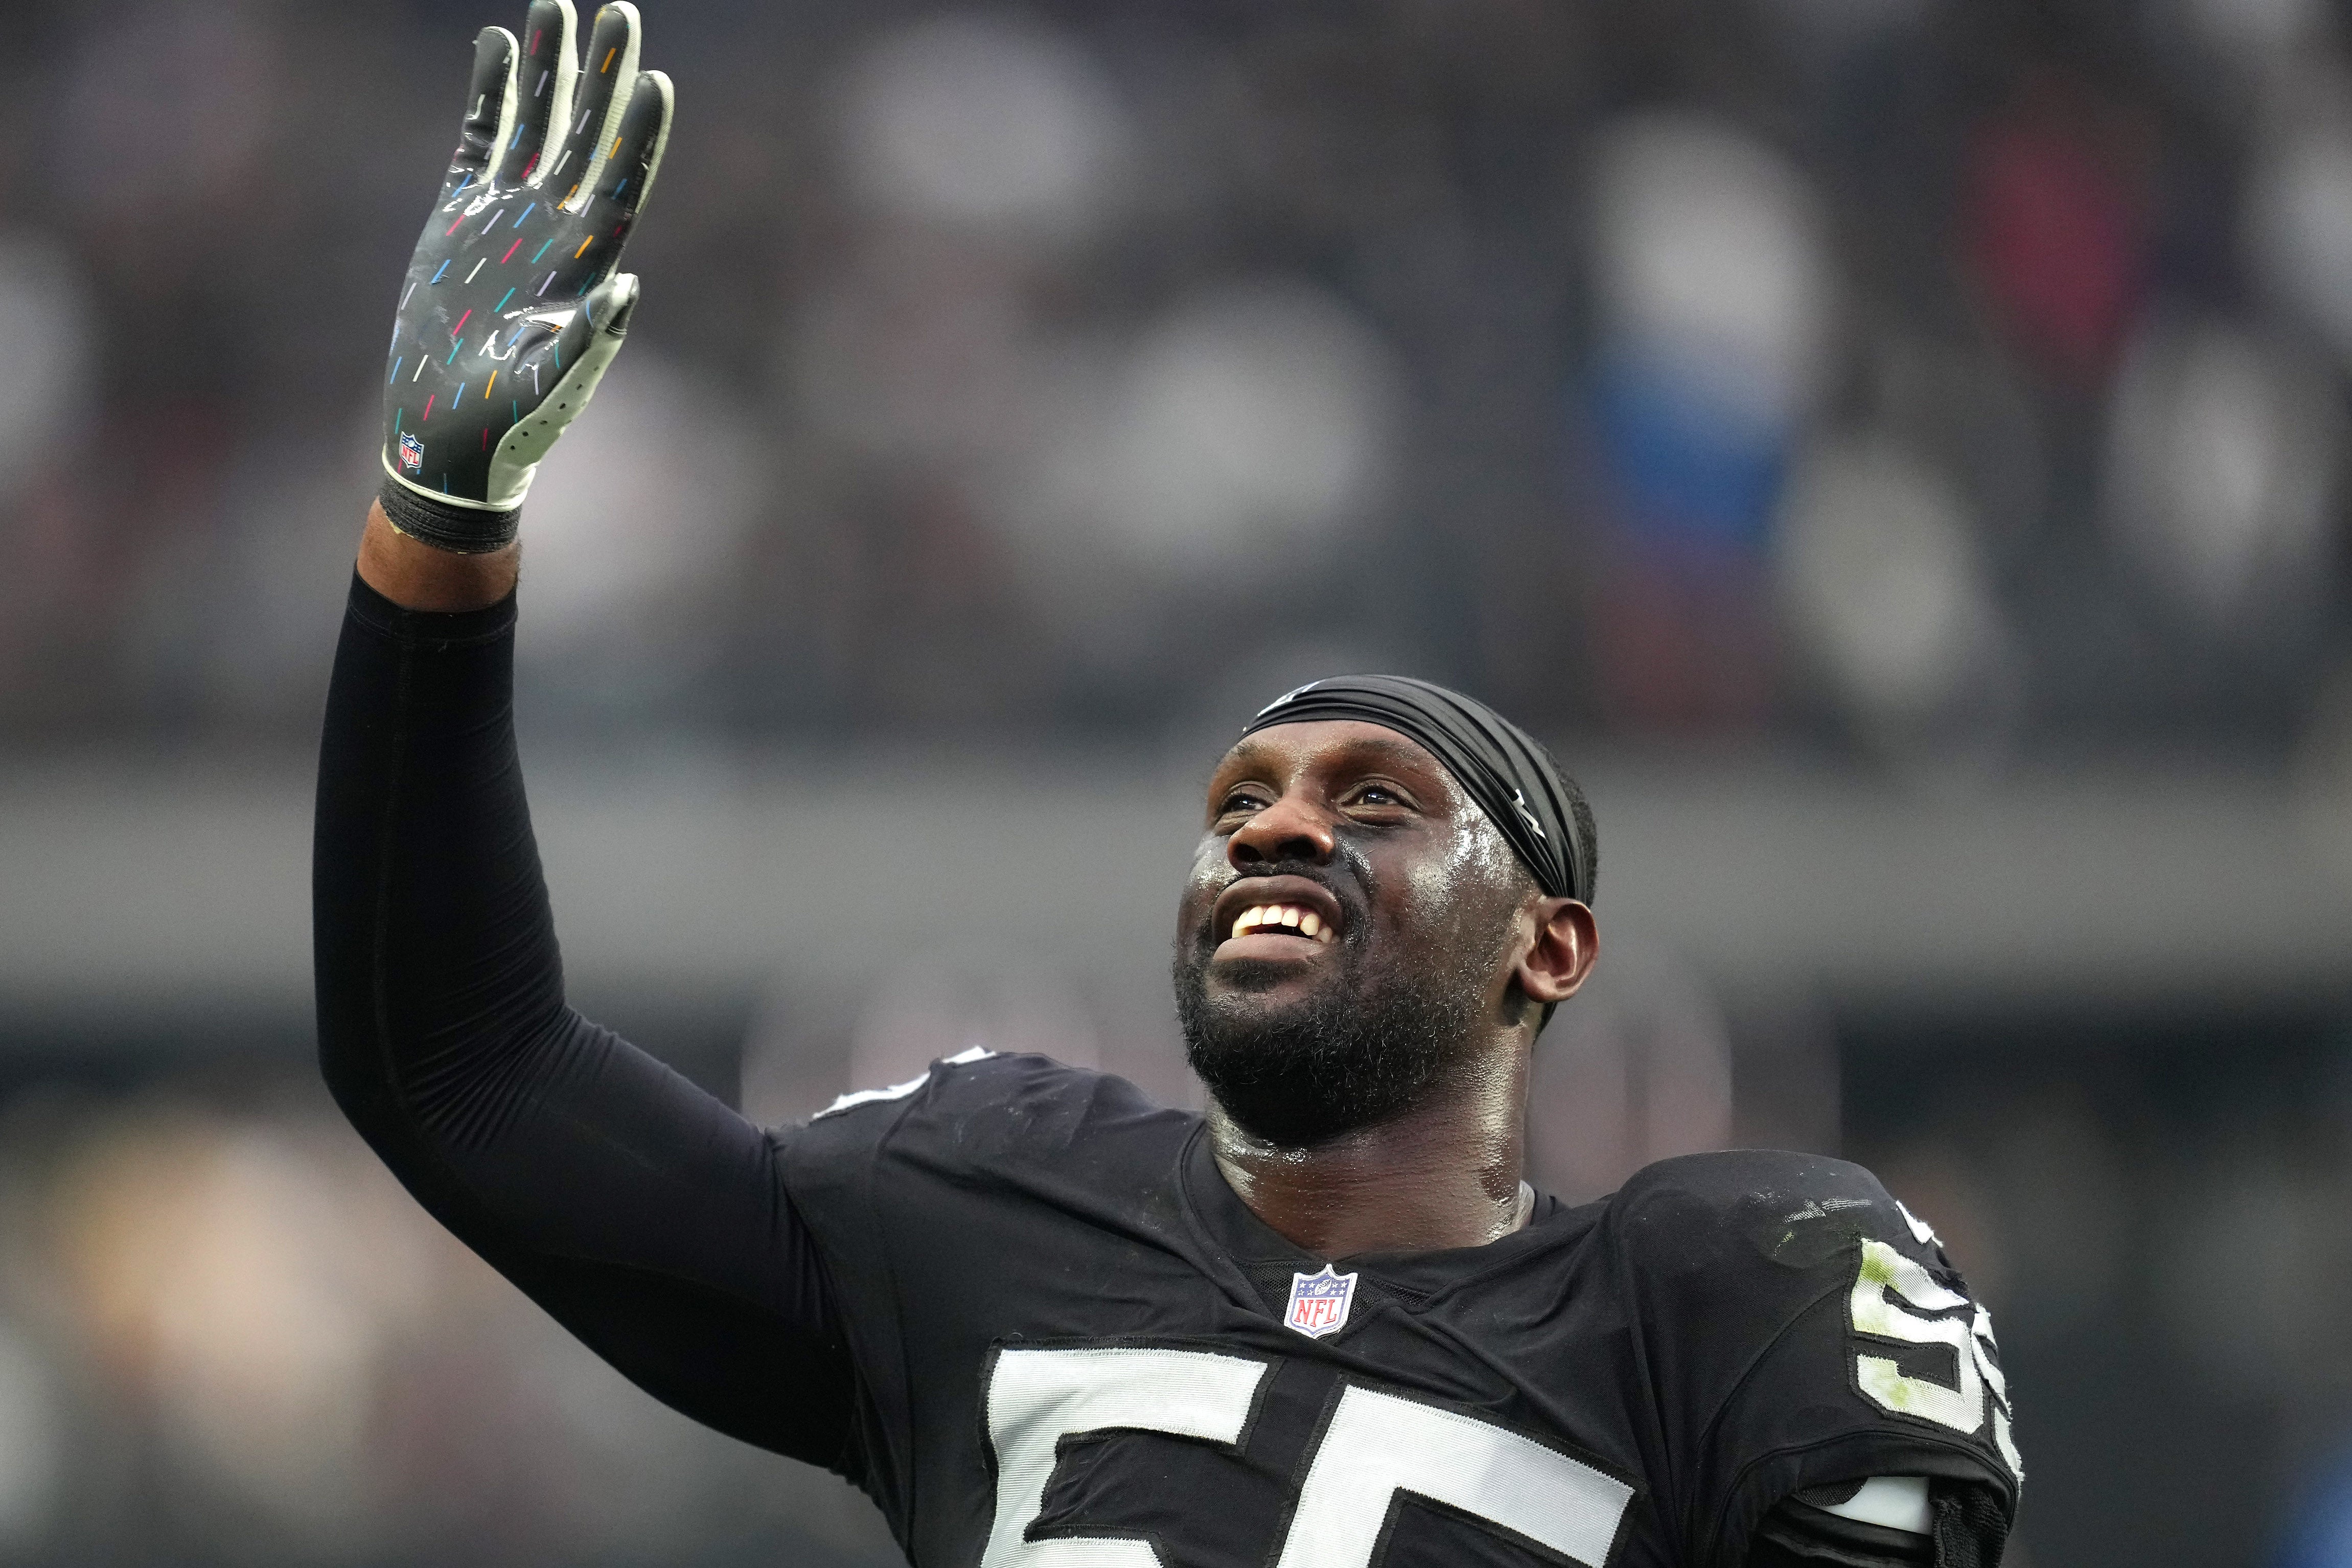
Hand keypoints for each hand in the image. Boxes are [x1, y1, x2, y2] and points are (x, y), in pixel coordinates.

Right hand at [377, 0, 672, 551]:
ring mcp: (507, 216)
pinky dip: (491, 95)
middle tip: (618, 8)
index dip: (638, 133)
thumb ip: (588, 345)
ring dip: (548, 68)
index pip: (621, 183)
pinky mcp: (460, 216)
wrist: (449, 437)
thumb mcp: (553, 389)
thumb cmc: (509, 426)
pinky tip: (499, 45)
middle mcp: (553, 229)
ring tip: (555, 4)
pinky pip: (481, 140)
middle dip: (601, 75)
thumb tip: (629, 290)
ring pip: (535, 124)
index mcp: (584, 265)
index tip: (657, 80)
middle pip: (586, 136)